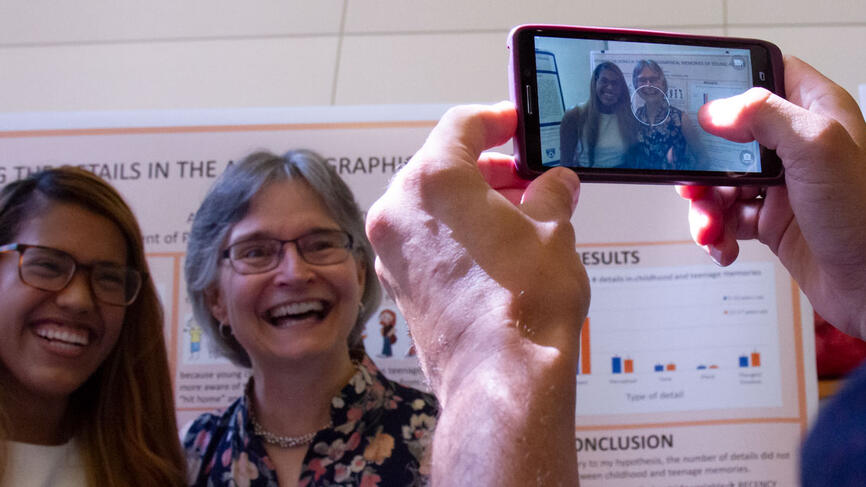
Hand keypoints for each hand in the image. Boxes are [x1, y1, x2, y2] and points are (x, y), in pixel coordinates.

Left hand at [365, 102, 586, 484]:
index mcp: (433, 180)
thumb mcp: (553, 231)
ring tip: (517, 215)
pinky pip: (423, 239)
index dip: (495, 120)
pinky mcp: (396, 284)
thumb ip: (550, 194)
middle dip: (486, 168)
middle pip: (440, 166)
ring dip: (469, 202)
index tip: (513, 124)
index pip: (462, 126)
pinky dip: (452, 233)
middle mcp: (400, 211)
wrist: (500, 378)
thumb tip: (555, 184)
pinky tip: (491, 249)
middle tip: (525, 178)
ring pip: (429, 205)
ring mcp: (391, 251)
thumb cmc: (523, 305)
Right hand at [678, 56, 865, 338]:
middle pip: (727, 137)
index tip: (699, 108)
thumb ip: (765, 116)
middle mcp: (796, 146)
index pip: (766, 75)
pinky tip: (724, 246)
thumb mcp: (818, 149)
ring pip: (720, 182)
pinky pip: (726, 219)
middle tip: (692, 183)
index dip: (729, 87)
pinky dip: (716, 233)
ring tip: (710, 229)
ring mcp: (782, 185)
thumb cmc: (864, 217)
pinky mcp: (771, 220)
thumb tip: (715, 109)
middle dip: (702, 165)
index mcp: (815, 113)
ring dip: (705, 207)